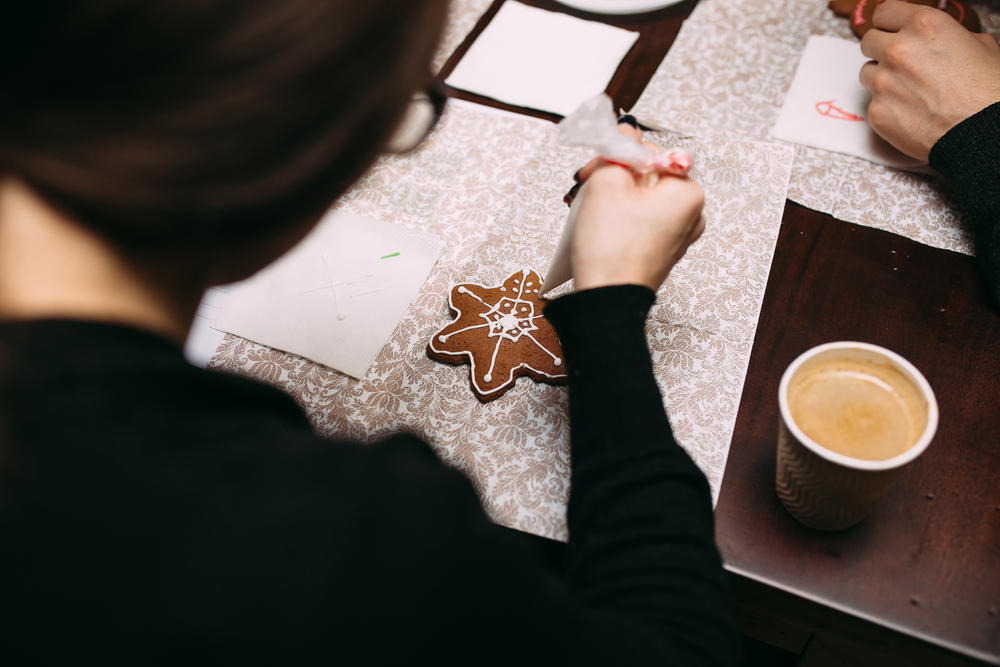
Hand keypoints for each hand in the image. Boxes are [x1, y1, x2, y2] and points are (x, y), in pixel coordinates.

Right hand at [570, 124, 704, 292]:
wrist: (605, 301)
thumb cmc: (610, 252)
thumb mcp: (607, 183)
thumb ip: (617, 149)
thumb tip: (625, 133)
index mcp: (688, 192)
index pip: (651, 151)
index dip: (617, 156)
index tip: (596, 168)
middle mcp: (691, 214)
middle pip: (646, 174)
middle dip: (614, 176)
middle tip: (588, 187)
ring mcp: (677, 234)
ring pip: (640, 197)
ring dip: (612, 196)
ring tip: (590, 209)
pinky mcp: (660, 249)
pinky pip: (639, 219)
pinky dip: (618, 216)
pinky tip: (600, 225)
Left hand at [860, 0, 999, 160]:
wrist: (981, 133)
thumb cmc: (986, 91)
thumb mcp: (979, 45)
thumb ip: (947, 36)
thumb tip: (935, 40)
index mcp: (924, 25)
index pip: (884, 12)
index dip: (888, 22)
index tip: (890, 30)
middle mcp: (898, 50)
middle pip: (869, 42)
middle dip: (881, 50)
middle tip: (899, 64)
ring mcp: (884, 82)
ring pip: (867, 73)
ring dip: (882, 78)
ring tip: (908, 91)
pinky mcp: (877, 112)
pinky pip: (873, 103)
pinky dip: (887, 106)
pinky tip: (910, 112)